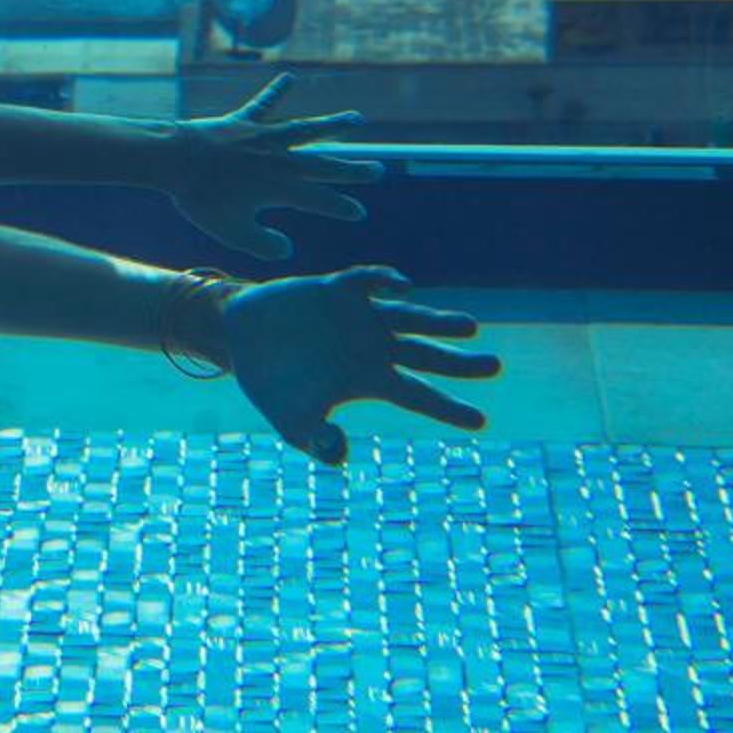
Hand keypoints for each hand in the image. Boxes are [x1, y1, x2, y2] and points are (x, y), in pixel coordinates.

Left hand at [160, 71, 384, 260]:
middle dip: (351, 170)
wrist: (174, 160)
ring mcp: (263, 139)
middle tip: (378, 170)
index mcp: (280, 189)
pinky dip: (276, 91)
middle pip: (323, 166)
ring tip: (356, 118)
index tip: (357, 212)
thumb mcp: (232, 232)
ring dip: (332, 125)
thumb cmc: (200, 199)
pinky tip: (290, 78)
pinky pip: (264, 105)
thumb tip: (286, 250)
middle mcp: (279, 161)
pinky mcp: (243, 123)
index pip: (320, 201)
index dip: (340, 207)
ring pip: (306, 130)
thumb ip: (262, 245)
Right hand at [216, 265, 500, 467]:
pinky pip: (368, 282)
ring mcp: (357, 317)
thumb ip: (316, 441)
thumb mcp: (291, 423)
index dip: (449, 409)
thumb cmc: (270, 384)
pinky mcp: (335, 289)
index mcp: (368, 380)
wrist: (238, 337)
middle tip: (494, 366)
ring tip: (470, 327)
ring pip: (410, 319)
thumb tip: (340, 452)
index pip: (419, 396)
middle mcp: (373, 347)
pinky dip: (385, 281)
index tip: (481, 423)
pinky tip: (403, 286)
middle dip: (461, 362)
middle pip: (427, 356)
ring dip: (438, 322)